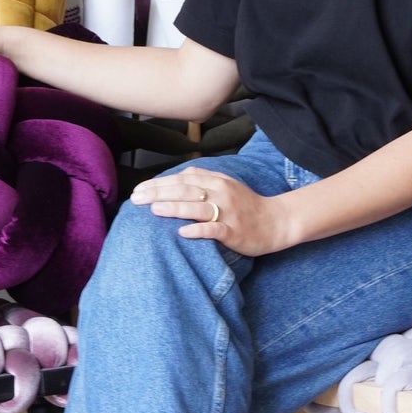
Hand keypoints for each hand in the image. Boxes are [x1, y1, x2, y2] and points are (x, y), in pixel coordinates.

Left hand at [130, 168, 287, 256]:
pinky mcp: (234, 231)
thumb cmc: (246, 205)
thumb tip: (174, 181)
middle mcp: (221, 193)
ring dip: (174, 208)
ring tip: (153, 210)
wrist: (276, 221)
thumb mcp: (225, 186)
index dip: (159, 183)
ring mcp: (228, 212)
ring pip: (197, 207)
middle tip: (136, 199)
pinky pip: (214, 229)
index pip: (182, 179)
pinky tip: (182, 233)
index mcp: (217, 181)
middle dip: (158, 193)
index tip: (139, 189)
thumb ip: (202, 181)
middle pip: (185, 190)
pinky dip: (198, 230)